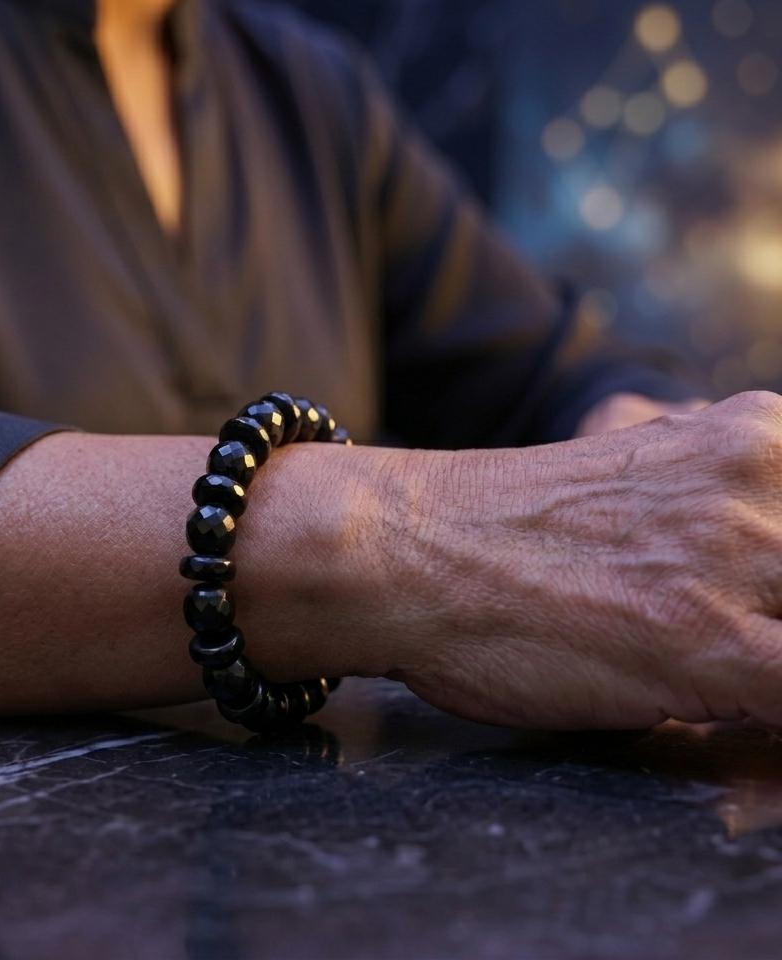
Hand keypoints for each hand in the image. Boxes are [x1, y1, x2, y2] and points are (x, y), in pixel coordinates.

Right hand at [384, 391, 781, 729]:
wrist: (408, 547)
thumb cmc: (506, 531)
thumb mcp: (642, 480)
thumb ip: (725, 507)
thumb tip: (761, 566)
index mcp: (754, 435)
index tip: (772, 601)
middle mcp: (760, 479)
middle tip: (750, 632)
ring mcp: (738, 557)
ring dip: (777, 649)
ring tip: (726, 663)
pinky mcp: (709, 641)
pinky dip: (781, 718)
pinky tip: (739, 712)